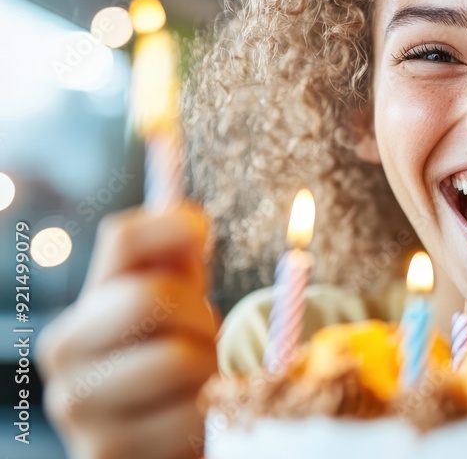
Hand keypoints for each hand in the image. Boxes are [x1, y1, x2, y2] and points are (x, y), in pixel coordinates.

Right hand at [38, 203, 218, 458]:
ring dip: (210, 371)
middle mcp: (65, 348)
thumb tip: (190, 221)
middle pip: (151, 295)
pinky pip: (188, 415)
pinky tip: (193, 421)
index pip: (123, 236)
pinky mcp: (104, 451)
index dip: (174, 226)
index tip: (203, 236)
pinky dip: (209, 416)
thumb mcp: (180, 309)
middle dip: (201, 317)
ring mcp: (76, 402)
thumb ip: (183, 262)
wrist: (164, 448)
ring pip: (177, 359)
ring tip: (202, 383)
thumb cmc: (178, 370)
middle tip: (209, 339)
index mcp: (87, 303)